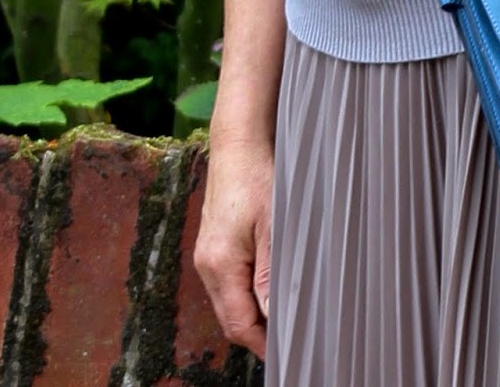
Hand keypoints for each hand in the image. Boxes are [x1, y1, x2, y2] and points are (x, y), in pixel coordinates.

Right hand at [193, 138, 274, 355]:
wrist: (239, 146)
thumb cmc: (258, 179)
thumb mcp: (274, 228)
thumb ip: (271, 275)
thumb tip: (272, 317)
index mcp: (220, 265)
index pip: (238, 324)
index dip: (263, 344)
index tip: (289, 351)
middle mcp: (207, 265)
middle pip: (231, 318)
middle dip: (258, 333)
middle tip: (293, 338)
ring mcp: (207, 256)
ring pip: (229, 303)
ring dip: (253, 313)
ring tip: (286, 316)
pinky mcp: (212, 247)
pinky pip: (227, 284)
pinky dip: (246, 294)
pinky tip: (268, 288)